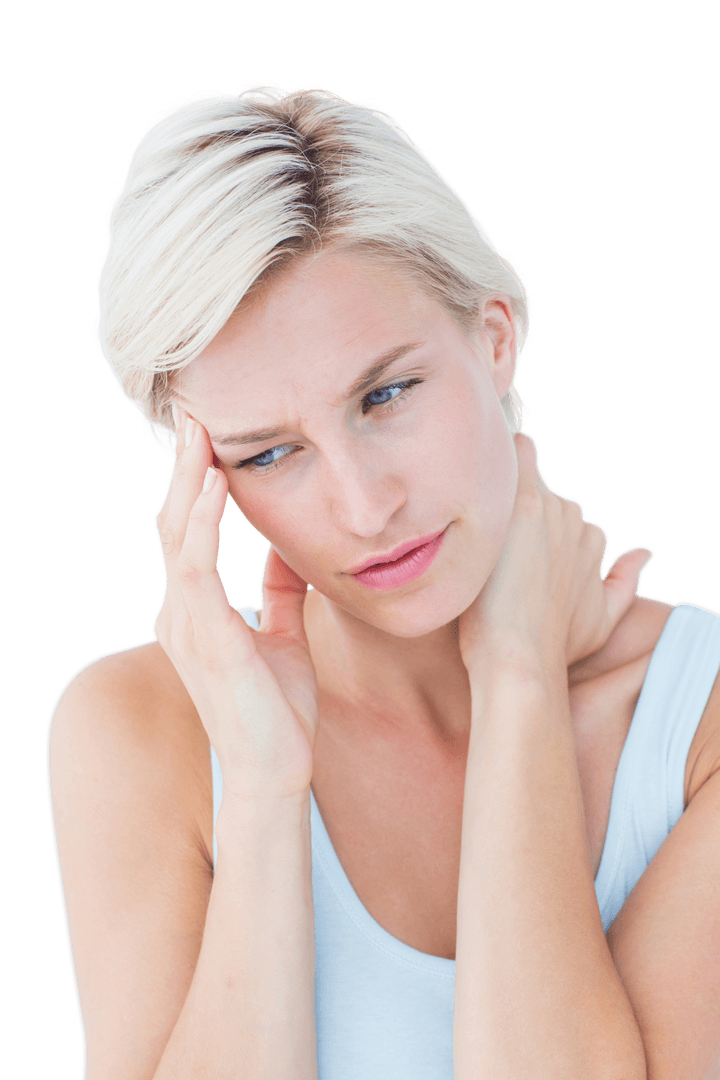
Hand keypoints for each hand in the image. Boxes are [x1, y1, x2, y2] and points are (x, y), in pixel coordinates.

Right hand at [152, 406, 318, 800]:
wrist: (276, 770)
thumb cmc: (277, 710)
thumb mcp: (282, 635)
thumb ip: (278, 590)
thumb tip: (289, 545)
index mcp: (194, 611)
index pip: (187, 533)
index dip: (194, 484)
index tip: (209, 438)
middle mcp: (178, 612)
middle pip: (172, 523)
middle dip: (183, 468)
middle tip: (195, 415)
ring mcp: (184, 623)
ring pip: (175, 534)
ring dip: (187, 480)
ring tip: (201, 433)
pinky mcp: (203, 635)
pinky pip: (194, 563)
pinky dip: (204, 520)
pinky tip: (216, 483)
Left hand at [457, 432, 654, 675]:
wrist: (519, 655)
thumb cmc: (552, 646)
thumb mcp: (602, 620)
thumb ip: (625, 582)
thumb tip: (646, 552)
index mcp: (591, 538)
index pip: (555, 518)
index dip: (525, 536)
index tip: (504, 556)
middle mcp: (576, 517)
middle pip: (534, 497)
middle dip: (512, 514)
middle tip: (482, 544)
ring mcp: (551, 507)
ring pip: (520, 478)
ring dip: (498, 496)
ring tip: (470, 526)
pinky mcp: (525, 502)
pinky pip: (517, 453)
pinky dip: (496, 460)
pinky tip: (471, 475)